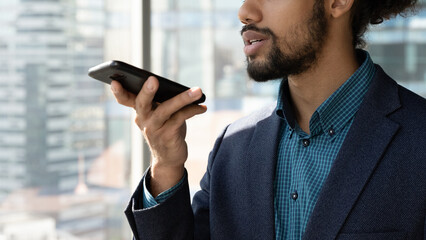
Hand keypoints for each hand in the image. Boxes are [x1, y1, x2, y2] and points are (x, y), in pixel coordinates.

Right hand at [111, 76, 206, 196]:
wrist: (169, 158)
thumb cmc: (165, 130)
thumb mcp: (161, 115)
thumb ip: (163, 101)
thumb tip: (179, 89)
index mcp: (140, 112)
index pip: (125, 100)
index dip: (118, 92)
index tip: (114, 81)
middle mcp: (143, 120)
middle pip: (142, 103)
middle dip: (146, 91)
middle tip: (153, 79)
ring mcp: (154, 129)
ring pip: (166, 109)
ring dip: (183, 99)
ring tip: (198, 91)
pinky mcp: (167, 136)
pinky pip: (180, 118)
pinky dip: (193, 110)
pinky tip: (202, 108)